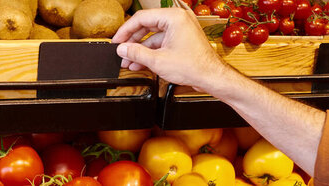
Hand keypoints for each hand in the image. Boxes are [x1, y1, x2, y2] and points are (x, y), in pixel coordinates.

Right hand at [112, 8, 231, 92]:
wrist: (212, 77)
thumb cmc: (194, 67)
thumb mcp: (158, 60)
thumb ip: (136, 52)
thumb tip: (122, 48)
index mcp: (173, 18)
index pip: (141, 18)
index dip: (125, 30)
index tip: (117, 40)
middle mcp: (178, 19)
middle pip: (147, 26)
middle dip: (132, 41)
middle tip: (121, 50)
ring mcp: (181, 29)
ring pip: (153, 35)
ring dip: (140, 49)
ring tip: (128, 61)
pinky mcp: (182, 39)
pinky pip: (161, 41)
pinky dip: (151, 51)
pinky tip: (140, 62)